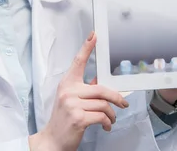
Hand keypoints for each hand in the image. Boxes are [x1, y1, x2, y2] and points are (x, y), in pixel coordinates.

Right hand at [29, 31, 128, 150]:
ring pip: (104, 104)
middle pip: (101, 88)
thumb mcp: (71, 100)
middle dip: (116, 98)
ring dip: (111, 115)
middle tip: (123, 103)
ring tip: (110, 120)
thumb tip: (99, 82)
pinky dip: (107, 122)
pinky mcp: (78, 118)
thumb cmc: (63, 120)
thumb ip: (84, 90)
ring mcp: (72, 104)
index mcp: (67, 84)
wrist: (53, 140)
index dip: (87, 47)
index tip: (94, 35)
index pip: (78, 62)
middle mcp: (68, 91)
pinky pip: (102, 116)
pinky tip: (105, 126)